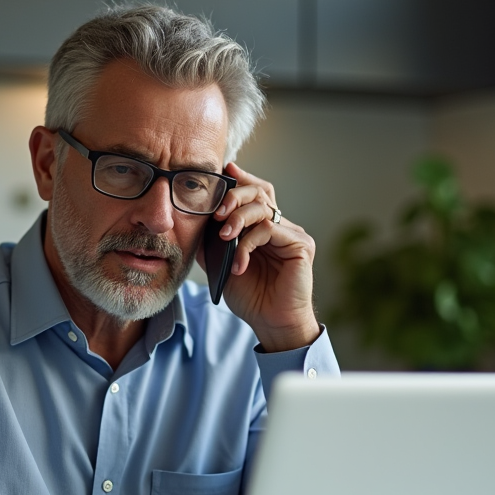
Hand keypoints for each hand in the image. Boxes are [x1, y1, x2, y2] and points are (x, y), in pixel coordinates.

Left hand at [200, 164, 320, 351]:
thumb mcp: (222, 265)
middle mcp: (281, 225)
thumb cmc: (251, 296)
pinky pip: (270, 230)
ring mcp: (292, 233)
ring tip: (224, 237)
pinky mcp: (301, 245)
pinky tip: (240, 263)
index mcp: (264, 226)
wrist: (271, 323)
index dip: (240, 179)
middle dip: (235, 195)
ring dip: (239, 219)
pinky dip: (249, 243)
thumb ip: (212, 243)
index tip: (222, 172)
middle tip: (217, 211)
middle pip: (260, 191)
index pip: (255, 192)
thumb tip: (193, 222)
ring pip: (263, 208)